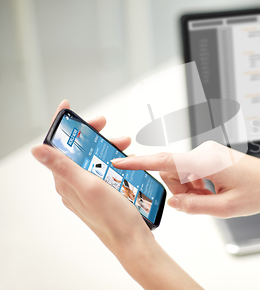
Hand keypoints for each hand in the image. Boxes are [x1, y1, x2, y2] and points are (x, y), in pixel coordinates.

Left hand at [31, 100, 151, 254]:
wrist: (132, 240)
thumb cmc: (113, 218)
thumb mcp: (89, 186)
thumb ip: (64, 167)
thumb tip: (37, 151)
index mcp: (65, 181)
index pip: (56, 147)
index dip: (61, 125)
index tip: (67, 108)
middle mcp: (73, 184)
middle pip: (76, 150)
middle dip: (92, 135)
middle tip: (106, 126)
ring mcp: (87, 189)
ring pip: (92, 159)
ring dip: (106, 148)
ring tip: (124, 145)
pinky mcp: (100, 193)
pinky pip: (102, 170)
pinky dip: (113, 161)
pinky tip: (126, 162)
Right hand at [112, 141, 259, 217]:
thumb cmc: (259, 192)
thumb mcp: (225, 208)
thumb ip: (194, 206)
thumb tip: (173, 201)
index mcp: (205, 161)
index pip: (165, 160)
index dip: (139, 162)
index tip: (119, 161)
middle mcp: (205, 152)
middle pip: (173, 171)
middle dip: (180, 189)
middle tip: (202, 202)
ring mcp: (209, 153)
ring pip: (183, 172)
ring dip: (191, 189)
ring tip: (214, 197)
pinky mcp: (213, 156)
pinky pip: (194, 170)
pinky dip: (198, 184)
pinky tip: (217, 192)